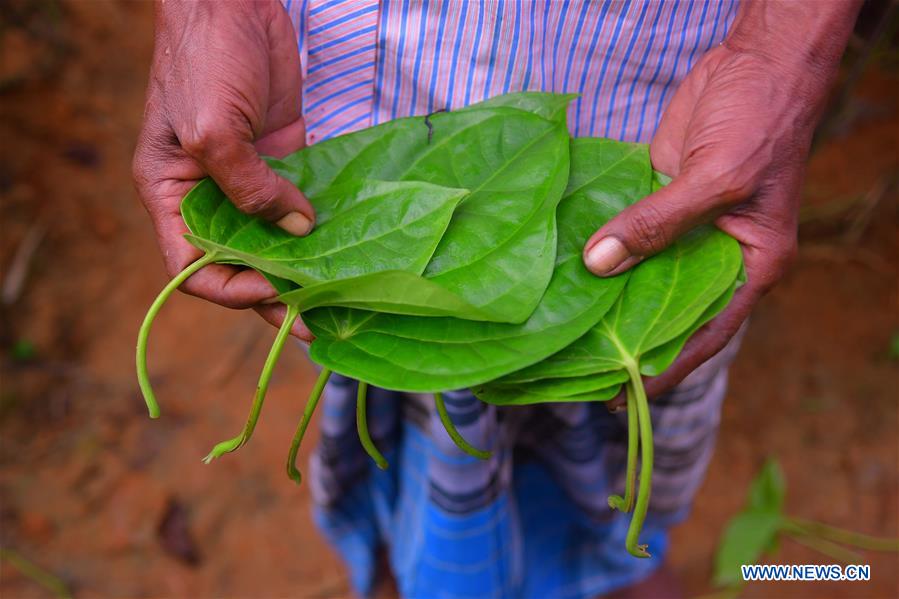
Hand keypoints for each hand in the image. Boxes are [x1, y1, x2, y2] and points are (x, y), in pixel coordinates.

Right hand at [132, 0, 312, 338]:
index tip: (269, 292)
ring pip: (275, 239)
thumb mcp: (213, 129)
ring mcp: (249, 178)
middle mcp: (210, 195)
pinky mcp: (283, 158)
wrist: (234, 2)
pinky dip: (321, 228)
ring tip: (338, 297)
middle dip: (273, 293)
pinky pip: (301, 204)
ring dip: (303, 267)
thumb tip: (299, 228)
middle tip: (314, 321)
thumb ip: (249, 187)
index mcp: (171, 195)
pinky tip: (348, 249)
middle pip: (239, 262)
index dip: (229, 289)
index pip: (191, 267)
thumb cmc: (205, 61)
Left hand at [583, 0, 857, 398]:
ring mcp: (683, 228)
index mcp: (750, 267)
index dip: (668, 367)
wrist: (757, 63)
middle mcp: (715, 257)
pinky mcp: (657, 199)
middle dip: (629, 337)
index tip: (625, 395)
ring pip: (642, 271)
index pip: (706, 333)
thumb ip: (658, 224)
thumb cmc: (761, 123)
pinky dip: (600, 247)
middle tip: (581, 369)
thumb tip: (598, 266)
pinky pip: (625, 232)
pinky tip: (564, 269)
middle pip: (668, 309)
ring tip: (565, 328)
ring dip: (609, 294)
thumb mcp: (716, 180)